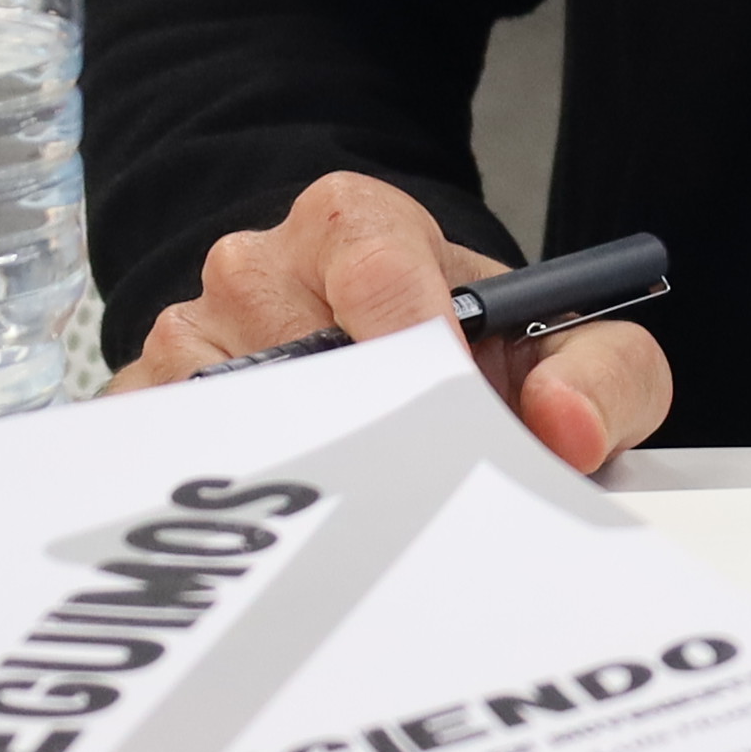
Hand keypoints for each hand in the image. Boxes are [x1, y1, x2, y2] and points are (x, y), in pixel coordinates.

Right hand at [110, 171, 675, 476]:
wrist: (405, 360)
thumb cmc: (475, 349)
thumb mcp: (566, 349)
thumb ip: (603, 376)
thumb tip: (564, 426)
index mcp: (355, 223)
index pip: (372, 263)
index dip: (415, 335)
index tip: (453, 395)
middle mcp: (259, 267)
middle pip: (296, 347)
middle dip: (365, 423)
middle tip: (412, 482)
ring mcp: (190, 335)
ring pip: (229, 413)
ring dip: (296, 470)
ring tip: (353, 507)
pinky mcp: (147, 405)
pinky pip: (164, 458)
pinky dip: (218, 501)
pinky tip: (275, 527)